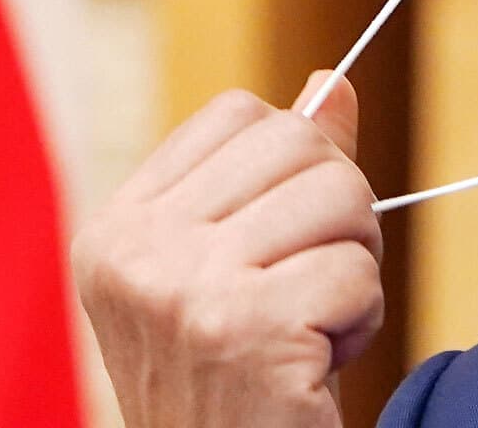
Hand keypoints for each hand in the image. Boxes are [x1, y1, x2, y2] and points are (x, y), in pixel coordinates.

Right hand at [71, 73, 383, 427]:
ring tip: (314, 326)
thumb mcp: (227, 274)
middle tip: (313, 285)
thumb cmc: (231, 392)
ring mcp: (183, 289)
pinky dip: (362, 321)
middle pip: (298, 143)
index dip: (293, 162)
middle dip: (338, 211)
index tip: (283, 235)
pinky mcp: (244, 330)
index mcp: (115, 229)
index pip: (238, 114)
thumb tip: (330, 85)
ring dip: (355, 268)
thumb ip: (272, 177)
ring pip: (340, 197)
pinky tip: (318, 365)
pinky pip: (357, 272)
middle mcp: (135, 251)